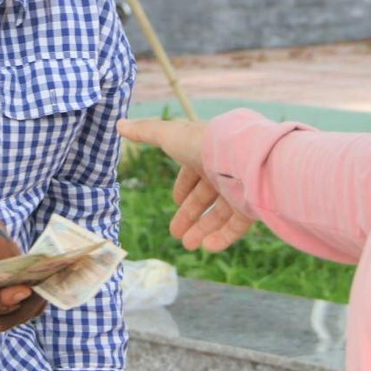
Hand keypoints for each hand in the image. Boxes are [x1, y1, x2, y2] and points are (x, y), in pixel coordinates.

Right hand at [0, 200, 45, 331]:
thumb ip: (2, 261)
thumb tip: (28, 277)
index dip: (0, 301)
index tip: (24, 290)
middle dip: (24, 306)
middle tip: (43, 291)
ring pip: (13, 319)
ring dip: (33, 305)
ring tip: (51, 288)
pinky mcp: (1, 314)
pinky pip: (19, 313)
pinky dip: (34, 302)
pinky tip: (50, 287)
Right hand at [118, 119, 253, 252]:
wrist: (240, 157)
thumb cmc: (201, 143)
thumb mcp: (169, 136)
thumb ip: (145, 131)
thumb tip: (119, 124)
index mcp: (206, 155)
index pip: (194, 174)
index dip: (183, 188)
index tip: (175, 202)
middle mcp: (223, 172)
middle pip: (205, 198)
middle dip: (189, 215)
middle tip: (176, 234)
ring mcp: (238, 190)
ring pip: (219, 215)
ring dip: (202, 230)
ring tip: (188, 245)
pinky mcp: (250, 207)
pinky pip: (236, 227)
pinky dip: (222, 237)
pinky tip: (207, 247)